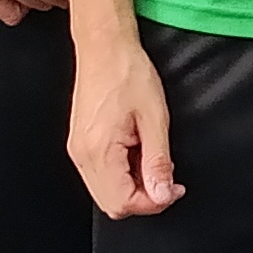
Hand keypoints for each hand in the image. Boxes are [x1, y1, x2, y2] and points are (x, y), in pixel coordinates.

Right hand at [68, 26, 181, 216]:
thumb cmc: (128, 73)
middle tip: (168, 178)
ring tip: (153, 161)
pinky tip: (138, 154)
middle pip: (112, 205)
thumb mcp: (154, 118)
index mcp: (99, 151)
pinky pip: (100, 176)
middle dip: (144, 199)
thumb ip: (158, 161)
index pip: (123, 203)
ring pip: (105, 193)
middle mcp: (82, 156)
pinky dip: (122, 176)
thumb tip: (163, 194)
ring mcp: (78, 151)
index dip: (153, 203)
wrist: (103, 48)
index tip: (174, 189)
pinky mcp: (80, 144)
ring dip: (134, 188)